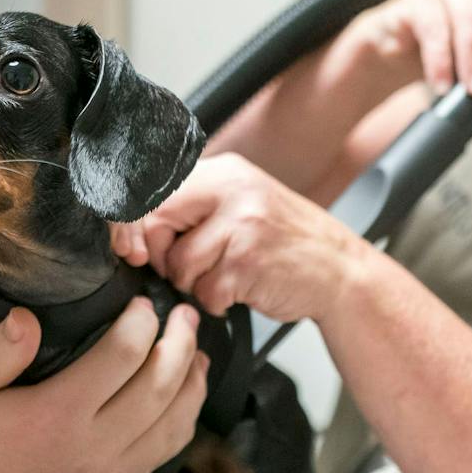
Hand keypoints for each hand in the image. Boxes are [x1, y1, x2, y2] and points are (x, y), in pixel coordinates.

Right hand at [0, 297, 207, 472]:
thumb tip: (28, 316)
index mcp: (57, 415)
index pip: (124, 355)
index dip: (141, 323)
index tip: (143, 303)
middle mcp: (92, 451)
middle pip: (162, 388)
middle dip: (181, 345)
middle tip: (186, 316)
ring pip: (172, 429)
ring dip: (191, 387)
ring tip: (197, 356)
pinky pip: (158, 459)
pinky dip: (177, 426)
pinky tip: (176, 406)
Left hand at [117, 153, 366, 323]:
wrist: (341, 271)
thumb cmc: (286, 244)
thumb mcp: (242, 205)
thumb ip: (194, 207)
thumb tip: (132, 229)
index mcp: (224, 171)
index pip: (153, 188)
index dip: (130, 223)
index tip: (130, 248)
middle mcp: (232, 190)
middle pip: (156, 220)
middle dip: (160, 255)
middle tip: (188, 267)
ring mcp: (242, 225)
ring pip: (179, 263)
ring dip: (193, 284)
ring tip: (224, 278)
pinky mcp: (248, 262)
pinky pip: (204, 291)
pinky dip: (216, 302)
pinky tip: (240, 291)